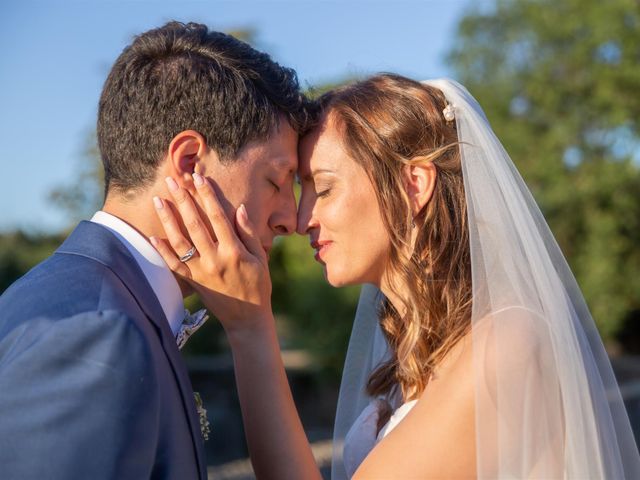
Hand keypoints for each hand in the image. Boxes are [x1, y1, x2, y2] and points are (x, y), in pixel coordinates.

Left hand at [151, 173, 272, 332]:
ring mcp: (202, 272)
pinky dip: (163, 251)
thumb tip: (240, 209)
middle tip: (172, 181)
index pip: (218, 217)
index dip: (208, 196)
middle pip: (195, 224)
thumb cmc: (258, 286)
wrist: (247, 318)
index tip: (199, 178)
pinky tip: (153, 236)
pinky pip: (174, 265)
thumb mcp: (260, 258)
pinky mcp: (193, 282)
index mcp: (234, 251)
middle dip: (183, 200)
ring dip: (168, 220)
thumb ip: (249, 233)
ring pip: (180, 241)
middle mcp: (215, 259)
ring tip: (158, 201)